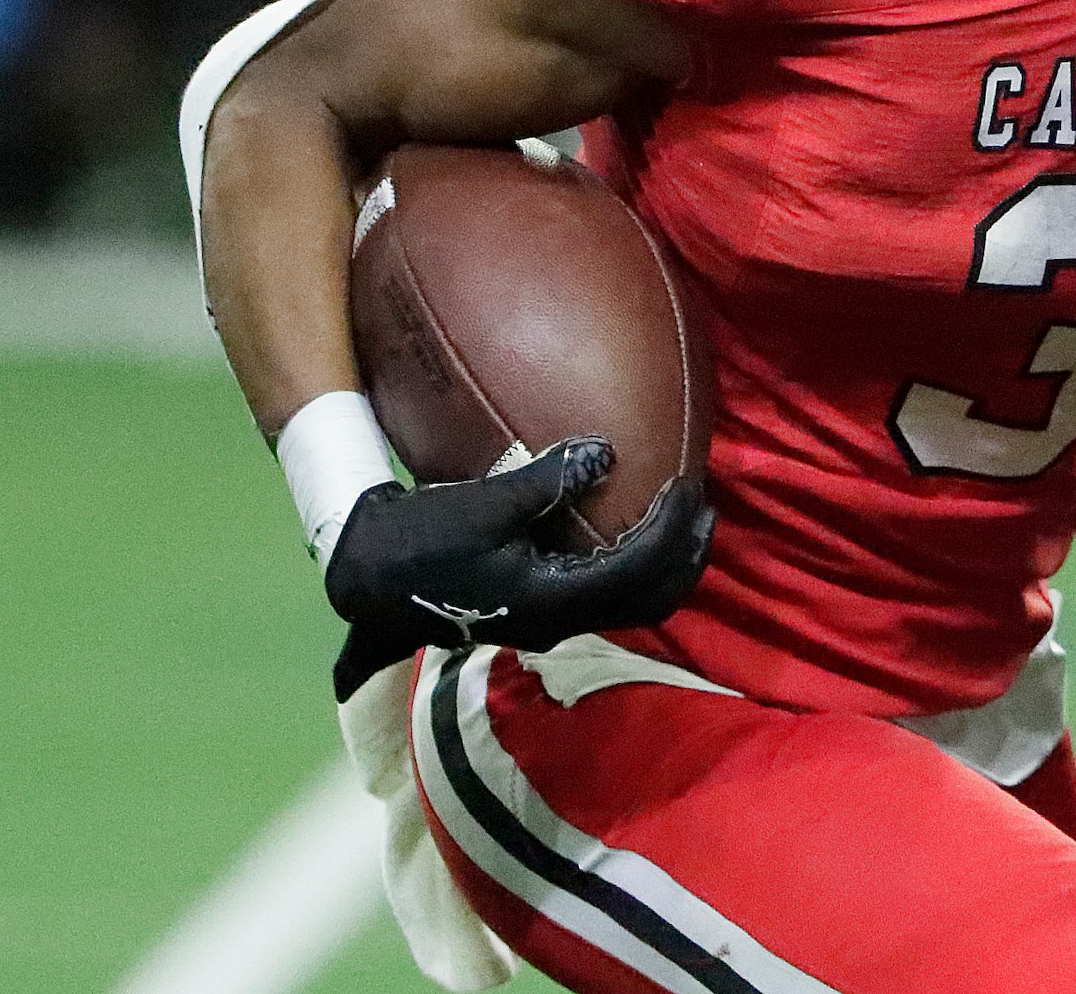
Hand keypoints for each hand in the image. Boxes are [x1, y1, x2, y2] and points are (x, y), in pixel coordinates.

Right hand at [323, 436, 713, 701]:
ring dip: (663, 562)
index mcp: (554, 601)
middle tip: (705, 508)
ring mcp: (550, 620)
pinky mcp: (537, 608)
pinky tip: (628, 525)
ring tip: (680, 516)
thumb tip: (608, 454)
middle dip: (685, 556)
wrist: (370, 579)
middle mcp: (561, 621)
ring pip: (631, 602)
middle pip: (650, 600)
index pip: (639, 570)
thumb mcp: (485, 504)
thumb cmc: (423, 540)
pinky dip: (632, 563)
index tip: (691, 486)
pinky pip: (605, 592)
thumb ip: (548, 483)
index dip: (674, 530)